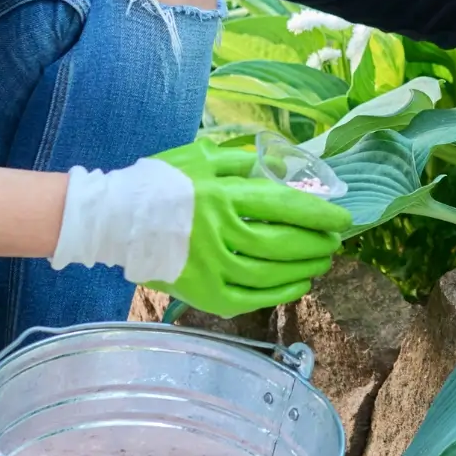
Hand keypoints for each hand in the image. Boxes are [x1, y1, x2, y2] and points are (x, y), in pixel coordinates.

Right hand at [48, 140, 352, 314]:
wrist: (113, 219)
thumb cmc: (159, 182)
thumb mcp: (200, 157)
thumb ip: (240, 161)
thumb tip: (275, 167)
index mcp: (222, 196)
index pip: (284, 206)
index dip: (318, 213)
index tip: (342, 217)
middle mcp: (221, 234)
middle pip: (283, 243)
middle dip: (317, 243)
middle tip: (335, 241)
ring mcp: (212, 268)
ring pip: (271, 273)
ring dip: (304, 268)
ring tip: (322, 262)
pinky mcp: (203, 293)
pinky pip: (251, 298)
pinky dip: (280, 293)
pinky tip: (298, 285)